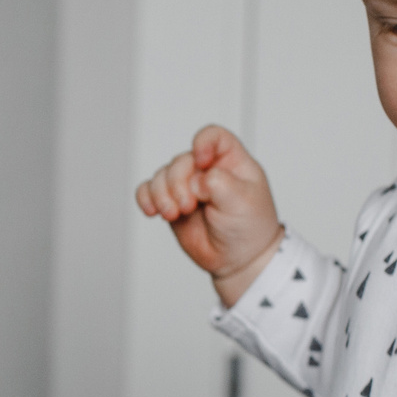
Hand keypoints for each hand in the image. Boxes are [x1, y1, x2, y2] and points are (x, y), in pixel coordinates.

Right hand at [134, 124, 283, 305]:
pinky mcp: (170, 203)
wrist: (239, 260)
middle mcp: (206, 170)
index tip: (202, 163)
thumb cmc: (250, 227)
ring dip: (162, 195)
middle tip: (188, 206)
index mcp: (231, 162)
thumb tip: (193, 181)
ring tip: (174, 214)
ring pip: (161, 176)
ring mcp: (186, 186)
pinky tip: (152, 211)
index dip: (202, 144)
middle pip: (180, 160)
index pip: (213, 136)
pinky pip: (147, 191)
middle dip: (178, 184)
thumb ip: (219, 183)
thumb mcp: (243, 201)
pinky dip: (145, 199)